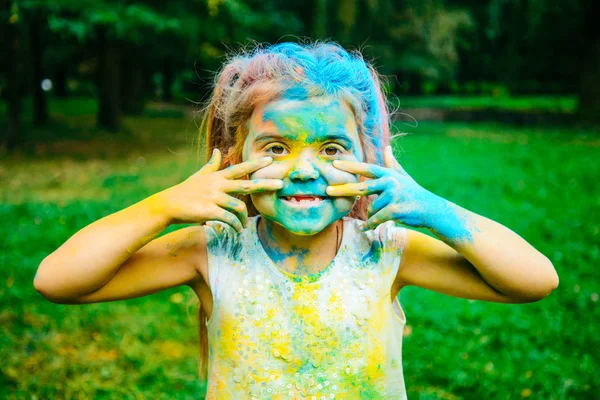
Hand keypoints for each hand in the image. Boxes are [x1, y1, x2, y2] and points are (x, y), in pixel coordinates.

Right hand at [155, 149, 282, 231]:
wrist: (168, 205)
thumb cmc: (185, 191)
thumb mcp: (199, 176)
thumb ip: (211, 165)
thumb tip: (218, 150)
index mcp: (217, 176)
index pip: (240, 168)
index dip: (256, 164)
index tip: (270, 160)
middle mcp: (218, 185)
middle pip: (246, 184)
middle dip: (265, 184)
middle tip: (281, 185)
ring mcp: (214, 198)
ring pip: (238, 207)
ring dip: (244, 218)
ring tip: (243, 225)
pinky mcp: (209, 211)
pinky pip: (229, 219)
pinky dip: (235, 225)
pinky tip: (237, 230)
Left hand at [326, 146, 441, 230]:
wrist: (432, 209)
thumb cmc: (414, 193)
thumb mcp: (403, 177)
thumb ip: (392, 164)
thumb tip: (387, 147)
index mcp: (389, 174)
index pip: (366, 168)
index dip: (350, 166)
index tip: (335, 164)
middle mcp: (390, 182)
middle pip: (361, 187)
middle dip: (343, 189)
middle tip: (326, 191)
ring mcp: (393, 195)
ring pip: (371, 208)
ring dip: (375, 215)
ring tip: (387, 214)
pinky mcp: (395, 209)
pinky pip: (376, 218)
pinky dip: (371, 225)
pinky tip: (367, 228)